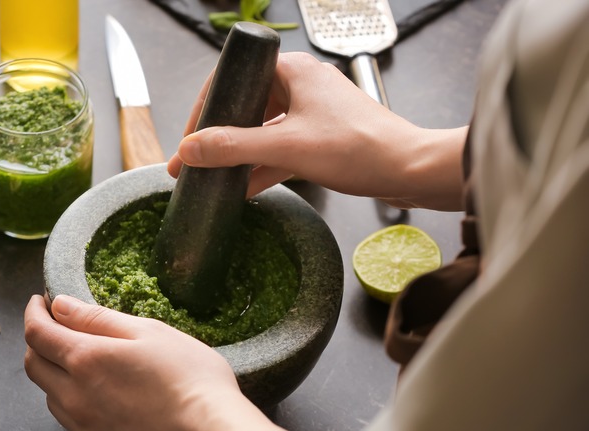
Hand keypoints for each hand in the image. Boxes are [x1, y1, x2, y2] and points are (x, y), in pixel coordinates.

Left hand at [24, 294, 289, 430]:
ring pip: (47, 390)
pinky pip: (65, 413)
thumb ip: (98, 318)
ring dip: (51, 367)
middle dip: (37, 338)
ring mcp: (83, 421)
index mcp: (86, 359)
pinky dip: (65, 392)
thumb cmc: (188, 376)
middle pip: (33, 363)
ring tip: (74, 352)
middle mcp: (74, 394)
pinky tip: (90, 385)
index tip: (39, 300)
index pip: (37, 332)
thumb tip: (60, 305)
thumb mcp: (147, 331)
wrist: (209, 428)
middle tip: (54, 322)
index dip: (33, 312)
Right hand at [167, 52, 465, 210]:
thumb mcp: (287, 147)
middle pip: (245, 107)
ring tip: (212, 181)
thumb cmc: (359, 148)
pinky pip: (282, 148)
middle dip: (219, 138)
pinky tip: (244, 190)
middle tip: (194, 163)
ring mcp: (313, 112)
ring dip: (239, 156)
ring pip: (263, 131)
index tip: (189, 141)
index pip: (232, 81)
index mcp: (292, 71)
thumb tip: (190, 150)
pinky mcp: (323, 137)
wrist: (410, 170)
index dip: (204, 111)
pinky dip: (263, 167)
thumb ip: (234, 148)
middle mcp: (301, 86)